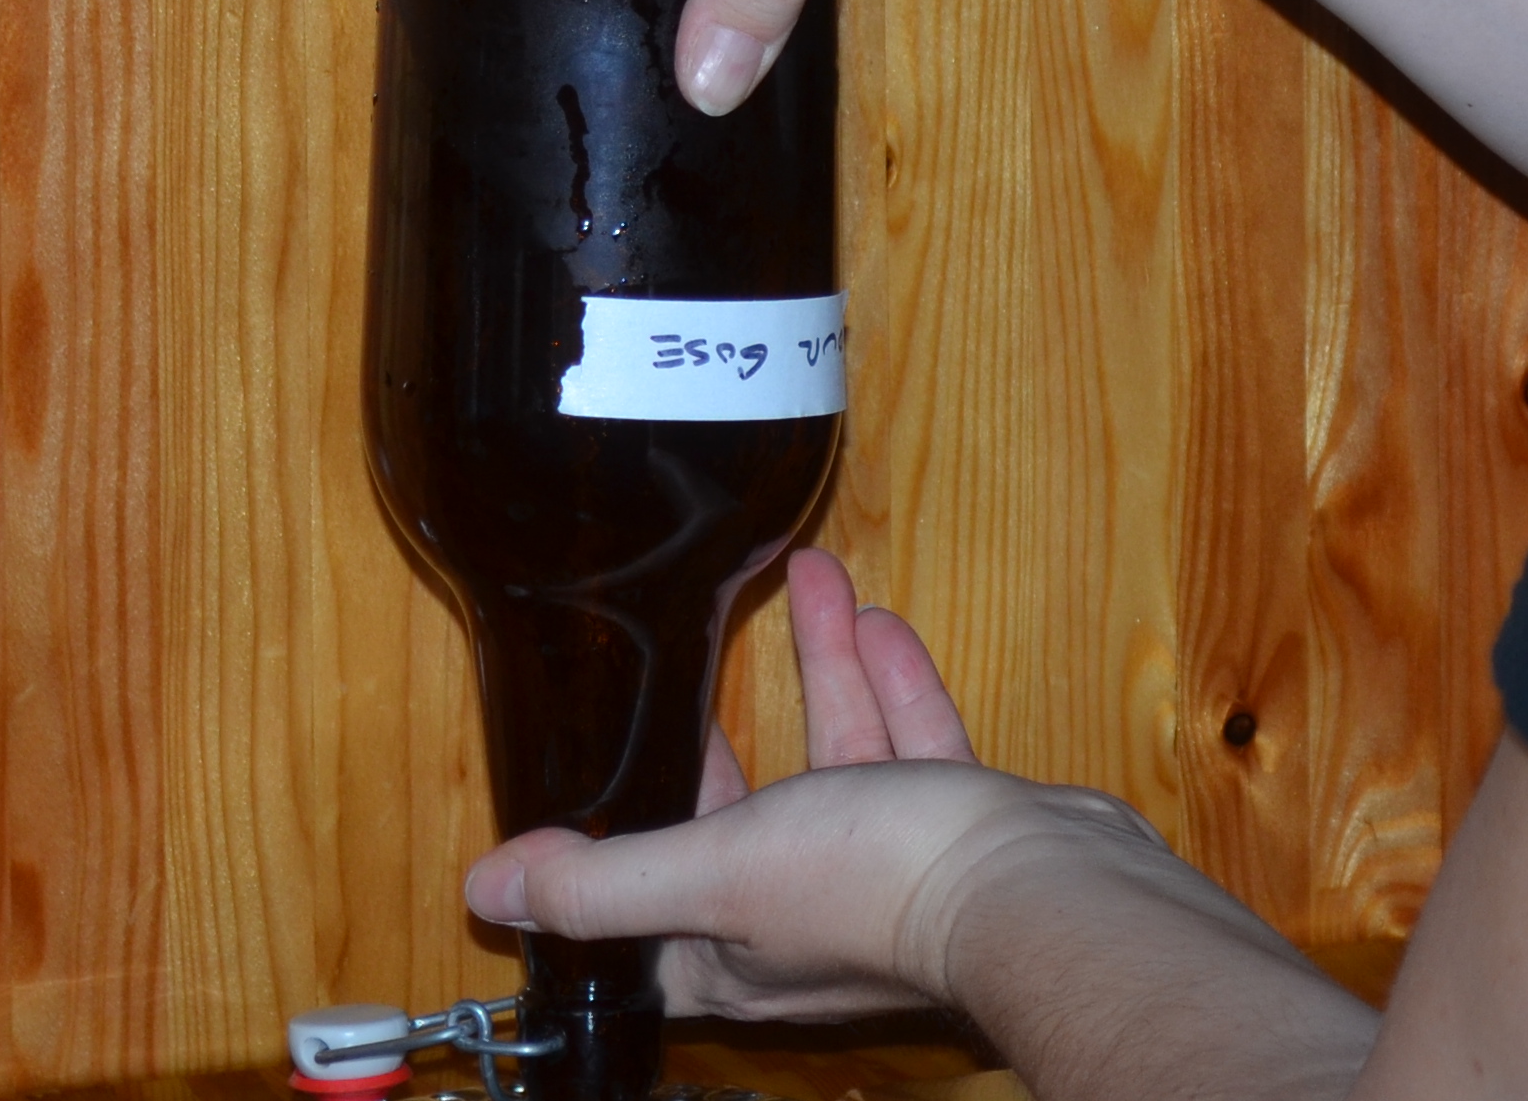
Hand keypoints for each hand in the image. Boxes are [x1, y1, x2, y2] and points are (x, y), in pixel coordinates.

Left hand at [469, 548, 1079, 1025]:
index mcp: (728, 949)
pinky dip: (893, 686)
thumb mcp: (714, 869)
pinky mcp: (947, 833)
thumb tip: (490, 892)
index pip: (639, 918)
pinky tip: (880, 623)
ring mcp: (880, 873)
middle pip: (737, 819)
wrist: (1038, 890)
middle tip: (691, 651)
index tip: (590, 784)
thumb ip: (604, 879)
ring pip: (834, 761)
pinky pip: (909, 750)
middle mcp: (800, 919)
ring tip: (809, 578)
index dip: (606, 860)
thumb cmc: (874, 889)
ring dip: (820, 672)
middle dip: (715, 731)